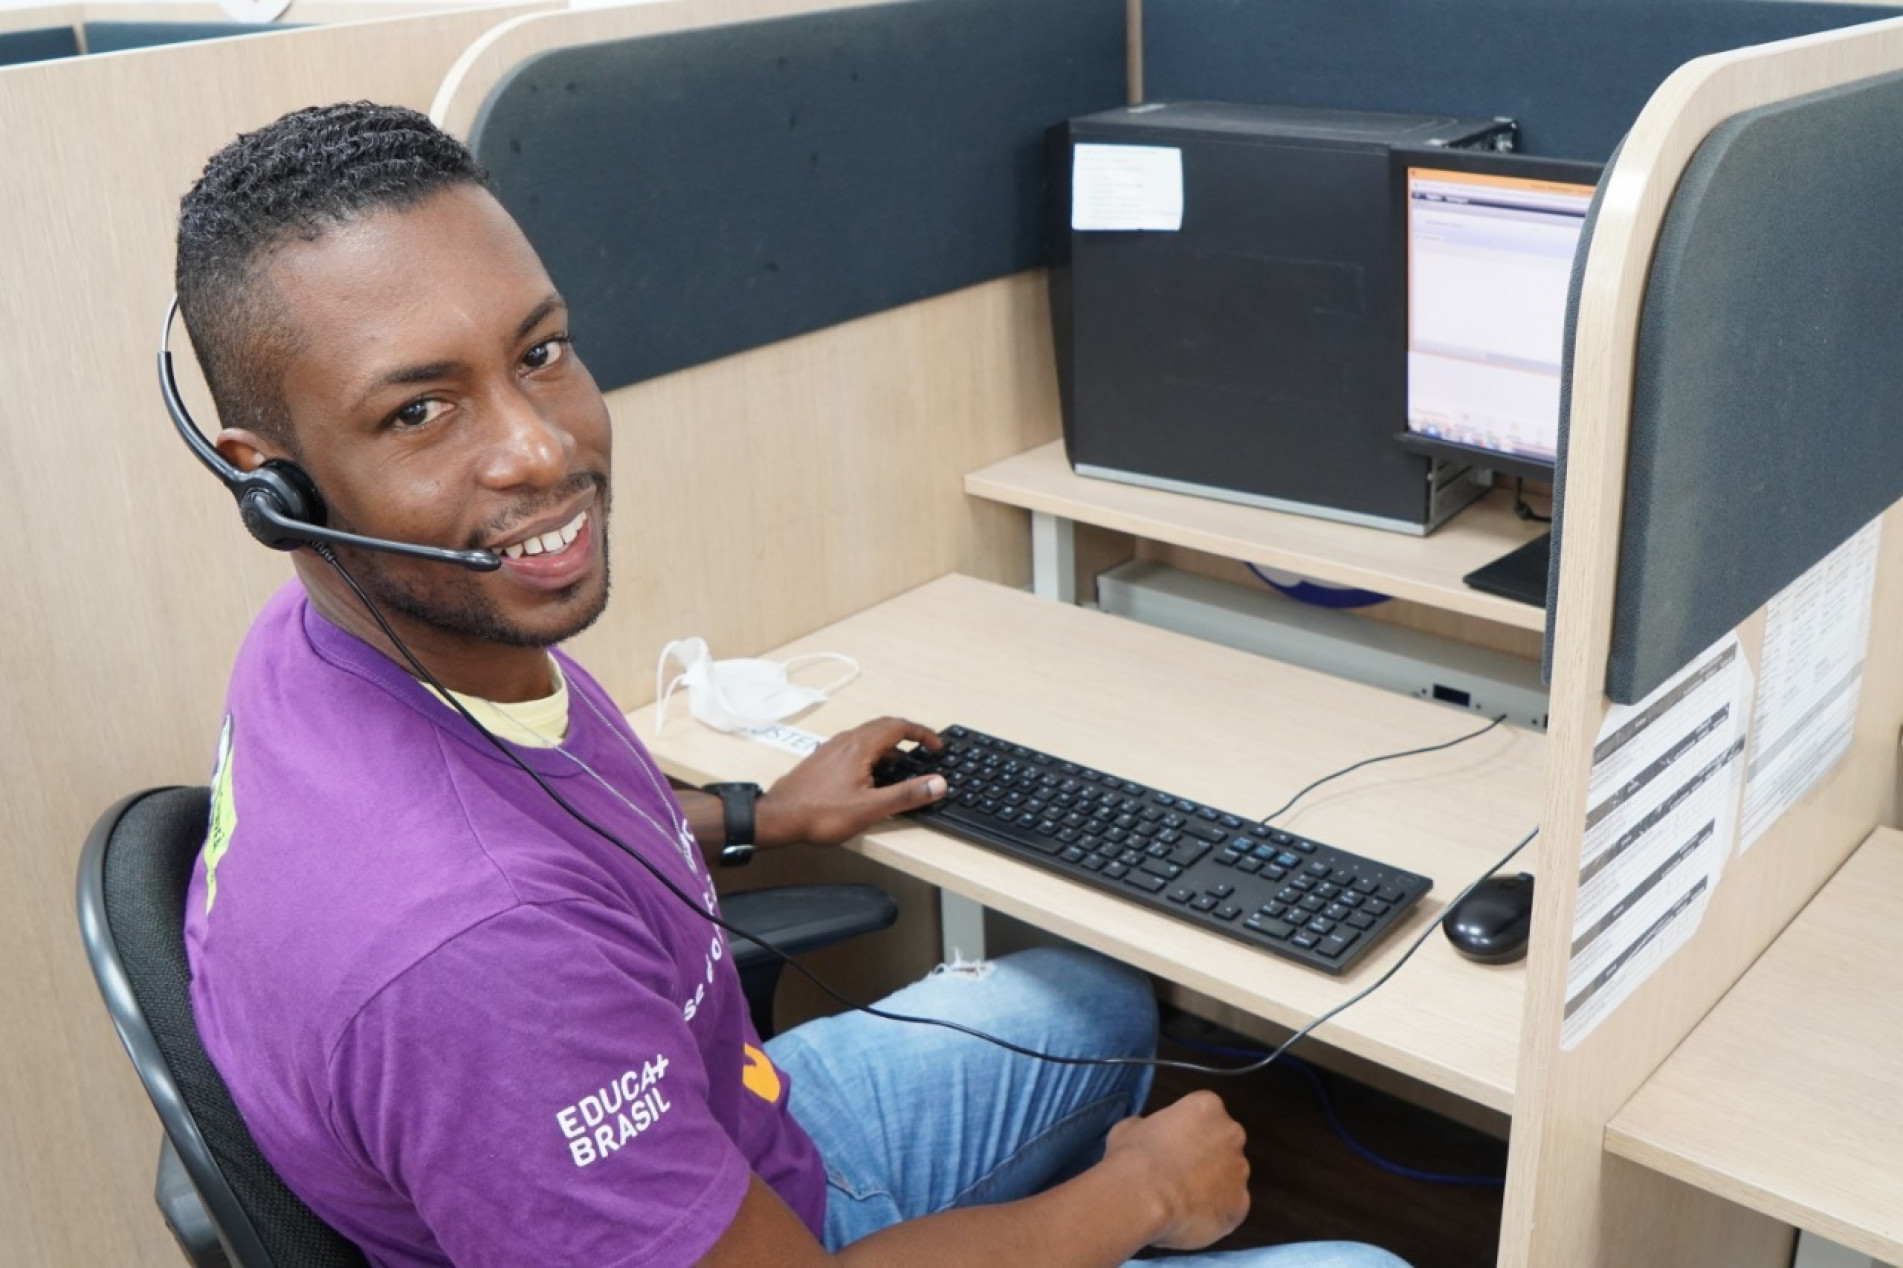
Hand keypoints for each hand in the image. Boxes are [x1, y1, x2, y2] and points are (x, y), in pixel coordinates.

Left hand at [754, 717, 946, 848]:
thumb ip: (906, 794)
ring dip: (890, 746)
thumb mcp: (870, 808)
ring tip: (903, 766)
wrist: (778, 818)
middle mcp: (846, 741)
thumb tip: (938, 783)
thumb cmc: (820, 814)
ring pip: (868, 737)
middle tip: (925, 749)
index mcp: (860, 746)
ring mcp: (832, 749)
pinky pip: (855, 747)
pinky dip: (873, 754)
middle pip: (884, 727)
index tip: (937, 745)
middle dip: (908, 736)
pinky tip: (872, 776)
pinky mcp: (823, 760)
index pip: (899, 727)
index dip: (922, 734)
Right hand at [1103, 1091, 1250, 1250]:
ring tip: (1181, 1199)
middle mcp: (1232, 1133)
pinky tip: (1190, 1216)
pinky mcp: (1241, 1204)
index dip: (1188, 1133)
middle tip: (1179, 1173)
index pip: (1205, 1115)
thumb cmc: (1132, 1158)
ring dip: (1212, 1185)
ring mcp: (1239, 1170)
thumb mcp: (1130, 1127)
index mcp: (1208, 1106)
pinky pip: (1230, 1207)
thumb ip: (1150, 1126)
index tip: (1172, 1147)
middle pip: (1224, 1144)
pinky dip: (1214, 1213)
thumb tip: (1149, 1135)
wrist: (1142, 1198)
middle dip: (1207, 1157)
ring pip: (1229, 1177)